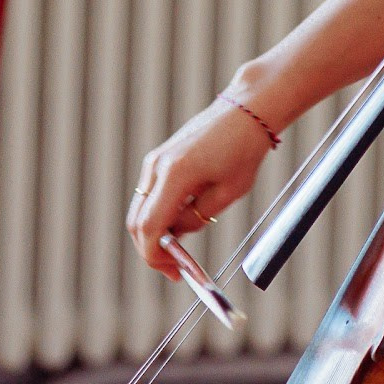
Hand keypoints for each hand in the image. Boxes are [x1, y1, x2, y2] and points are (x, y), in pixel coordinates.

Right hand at [126, 94, 279, 277]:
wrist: (246, 111)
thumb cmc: (243, 150)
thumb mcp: (227, 193)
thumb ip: (196, 218)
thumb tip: (176, 235)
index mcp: (175, 175)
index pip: (149, 228)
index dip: (156, 256)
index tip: (174, 272)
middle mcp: (157, 166)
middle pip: (137, 222)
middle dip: (151, 250)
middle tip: (175, 268)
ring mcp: (155, 161)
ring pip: (140, 210)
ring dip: (154, 233)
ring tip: (180, 249)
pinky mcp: (159, 158)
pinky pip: (149, 196)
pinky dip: (157, 215)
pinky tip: (179, 224)